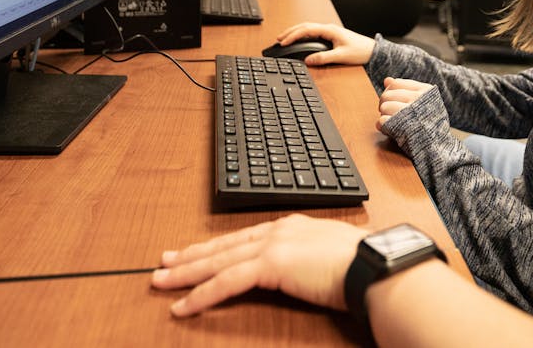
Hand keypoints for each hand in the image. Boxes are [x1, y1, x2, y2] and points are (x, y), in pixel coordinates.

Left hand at [151, 214, 366, 315]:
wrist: (372, 264)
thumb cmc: (362, 265)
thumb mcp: (332, 257)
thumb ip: (312, 261)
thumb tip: (309, 272)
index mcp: (292, 226)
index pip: (244, 238)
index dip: (218, 246)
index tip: (198, 252)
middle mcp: (278, 230)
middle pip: (224, 246)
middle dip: (191, 255)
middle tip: (164, 261)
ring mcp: (272, 245)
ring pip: (217, 261)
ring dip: (186, 273)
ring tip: (160, 281)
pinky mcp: (270, 264)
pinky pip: (226, 282)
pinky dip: (202, 294)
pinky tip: (184, 305)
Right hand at [274, 22, 376, 66]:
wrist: (372, 50)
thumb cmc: (360, 51)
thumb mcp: (341, 56)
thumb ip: (324, 58)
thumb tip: (308, 60)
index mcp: (329, 30)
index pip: (306, 30)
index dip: (293, 35)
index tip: (283, 42)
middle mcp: (328, 28)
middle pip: (305, 26)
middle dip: (291, 32)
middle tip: (278, 39)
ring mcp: (329, 31)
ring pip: (308, 28)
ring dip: (296, 32)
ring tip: (285, 38)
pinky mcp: (331, 35)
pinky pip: (313, 32)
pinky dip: (303, 35)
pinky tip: (299, 40)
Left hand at [377, 77, 433, 127]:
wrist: (439, 146)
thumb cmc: (430, 122)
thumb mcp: (425, 101)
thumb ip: (406, 90)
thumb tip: (387, 80)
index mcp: (424, 90)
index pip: (396, 83)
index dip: (390, 92)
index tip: (393, 101)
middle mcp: (418, 99)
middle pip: (387, 95)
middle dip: (384, 104)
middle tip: (389, 113)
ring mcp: (410, 113)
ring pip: (384, 107)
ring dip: (384, 116)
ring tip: (392, 122)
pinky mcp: (402, 127)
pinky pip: (382, 121)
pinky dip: (383, 126)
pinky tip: (390, 130)